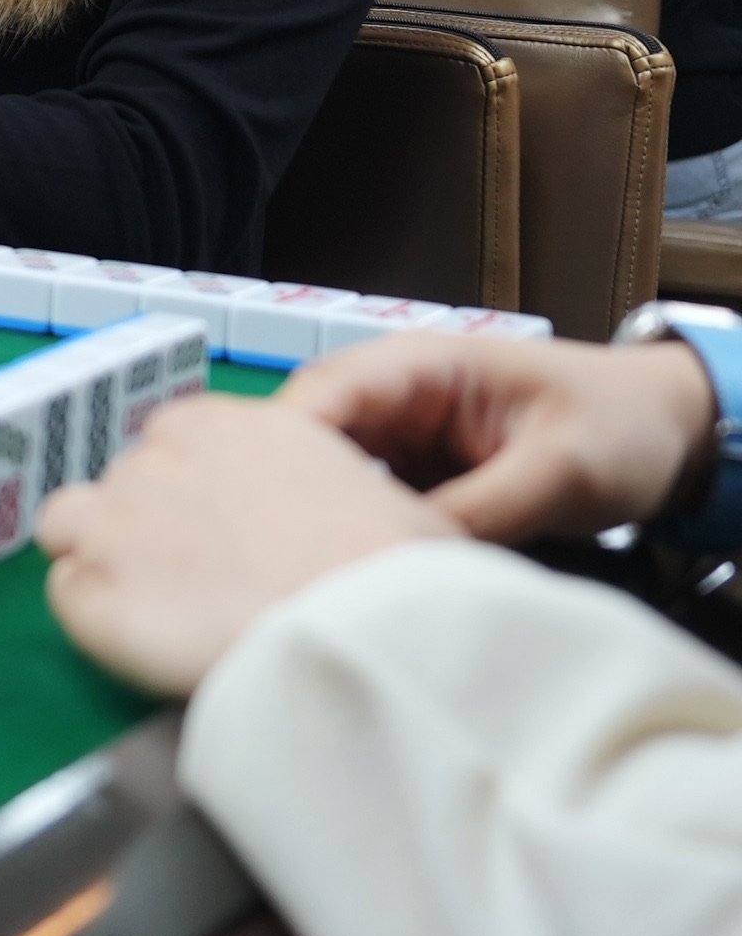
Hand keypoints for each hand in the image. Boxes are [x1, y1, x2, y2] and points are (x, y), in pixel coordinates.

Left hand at [37, 397, 459, 695]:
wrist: (360, 633)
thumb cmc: (393, 572)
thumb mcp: (375, 497)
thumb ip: (320, 486)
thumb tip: (326, 521)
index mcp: (225, 425)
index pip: (167, 444)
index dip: (184, 493)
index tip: (209, 533)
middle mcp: (156, 459)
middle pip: (118, 487)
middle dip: (143, 528)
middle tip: (187, 583)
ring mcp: (112, 521)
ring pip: (68, 529)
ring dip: (99, 560)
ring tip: (152, 611)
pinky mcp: (88, 590)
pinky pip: (68, 598)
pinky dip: (96, 621)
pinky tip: (145, 647)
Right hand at [278, 334, 716, 542]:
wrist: (669, 432)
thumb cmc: (622, 423)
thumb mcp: (559, 470)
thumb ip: (478, 509)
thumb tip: (397, 554)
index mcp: (420, 366)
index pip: (318, 396)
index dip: (278, 450)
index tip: (265, 513)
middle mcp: (393, 398)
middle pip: (303, 441)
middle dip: (288, 495)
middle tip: (285, 558)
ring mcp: (399, 439)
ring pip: (325, 480)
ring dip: (323, 521)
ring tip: (316, 569)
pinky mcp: (411, 476)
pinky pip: (362, 504)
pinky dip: (357, 534)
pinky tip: (357, 569)